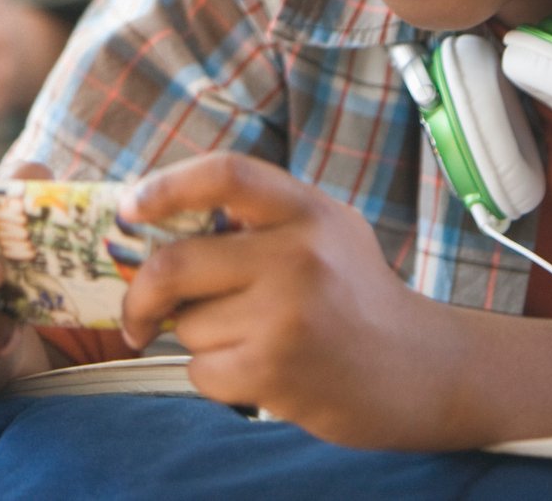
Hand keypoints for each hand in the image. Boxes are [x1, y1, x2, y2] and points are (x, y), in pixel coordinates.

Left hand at [118, 152, 463, 449]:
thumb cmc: (354, 297)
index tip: (129, 210)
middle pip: (175, 263)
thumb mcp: (323, 232)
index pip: (224, 175)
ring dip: (200, 340)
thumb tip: (154, 226)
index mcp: (307, 211)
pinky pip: (202, 371)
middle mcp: (299, 256)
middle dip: (141, 294)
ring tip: (252, 341)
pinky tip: (259, 372)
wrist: (422, 371)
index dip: (165, 187)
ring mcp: (288, 316)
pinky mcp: (277, 371)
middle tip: (136, 314)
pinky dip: (214, 376)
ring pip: (188, 325)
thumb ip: (256, 221)